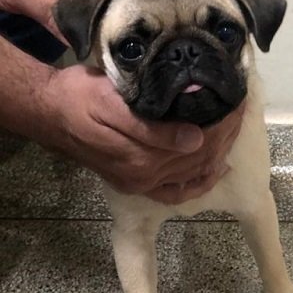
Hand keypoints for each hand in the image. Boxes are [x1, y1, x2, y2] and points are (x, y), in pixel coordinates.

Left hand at [0, 0, 119, 40]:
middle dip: (125, 22)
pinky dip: (103, 25)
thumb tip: (79, 44)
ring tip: (120, 50)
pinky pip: (99, 8)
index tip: (128, 37)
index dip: (129, 10)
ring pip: (112, 4)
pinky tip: (106, 42)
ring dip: (115, 25)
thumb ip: (52, 15)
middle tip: (127, 49)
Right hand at [40, 65, 243, 203]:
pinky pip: (175, 192)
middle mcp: (144, 175)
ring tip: (234, 130)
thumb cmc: (80, 99)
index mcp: (140, 156)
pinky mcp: (136, 183)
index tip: (238, 102)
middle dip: (224, 135)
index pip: (197, 143)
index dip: (222, 123)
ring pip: (193, 174)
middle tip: (241, 111)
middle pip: (198, 159)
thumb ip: (151, 128)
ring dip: (218, 153)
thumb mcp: (112, 104)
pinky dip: (198, 183)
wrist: (51, 114)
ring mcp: (141, 183)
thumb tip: (194, 139)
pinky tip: (216, 170)